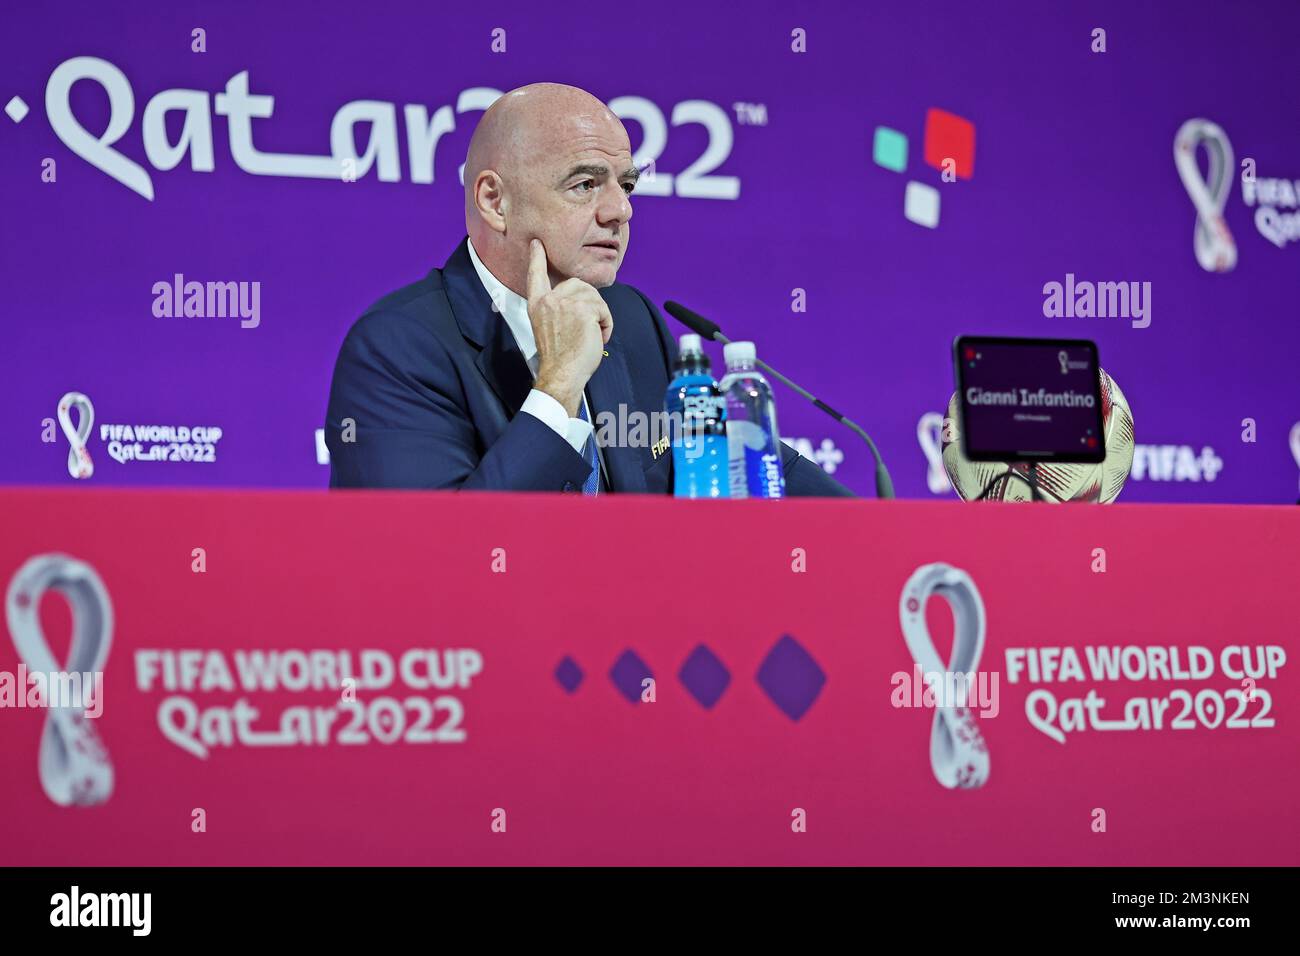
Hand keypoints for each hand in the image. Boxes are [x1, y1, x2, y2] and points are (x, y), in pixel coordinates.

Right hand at [526, 238, 612, 416]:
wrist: (562, 374)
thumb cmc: (559, 358)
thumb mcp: (548, 326)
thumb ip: (557, 308)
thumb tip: (578, 298)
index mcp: (537, 305)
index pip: (535, 275)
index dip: (537, 258)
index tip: (537, 243)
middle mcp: (549, 300)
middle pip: (578, 285)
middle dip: (590, 302)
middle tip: (588, 327)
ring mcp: (565, 303)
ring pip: (594, 296)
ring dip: (599, 315)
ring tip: (592, 334)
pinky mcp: (583, 309)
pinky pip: (603, 309)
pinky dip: (606, 324)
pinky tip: (598, 337)